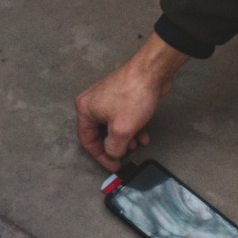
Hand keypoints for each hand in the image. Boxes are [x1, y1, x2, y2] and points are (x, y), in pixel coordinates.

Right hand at [75, 35, 191, 169]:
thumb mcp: (121, 130)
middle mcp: (93, 103)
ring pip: (114, 127)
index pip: (87, 141)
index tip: (113, 166)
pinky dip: (132, 128)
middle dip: (116, 146)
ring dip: (127, 138)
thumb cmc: (133, 95)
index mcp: (85, 109)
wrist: (152, 71)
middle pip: (101, 134)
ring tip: (138, 142)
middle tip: (127, 154)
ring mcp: (108, 98)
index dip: (101, 157)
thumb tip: (113, 154)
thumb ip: (114, 148)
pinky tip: (144, 133)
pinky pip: (124, 118)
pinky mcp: (122, 96)